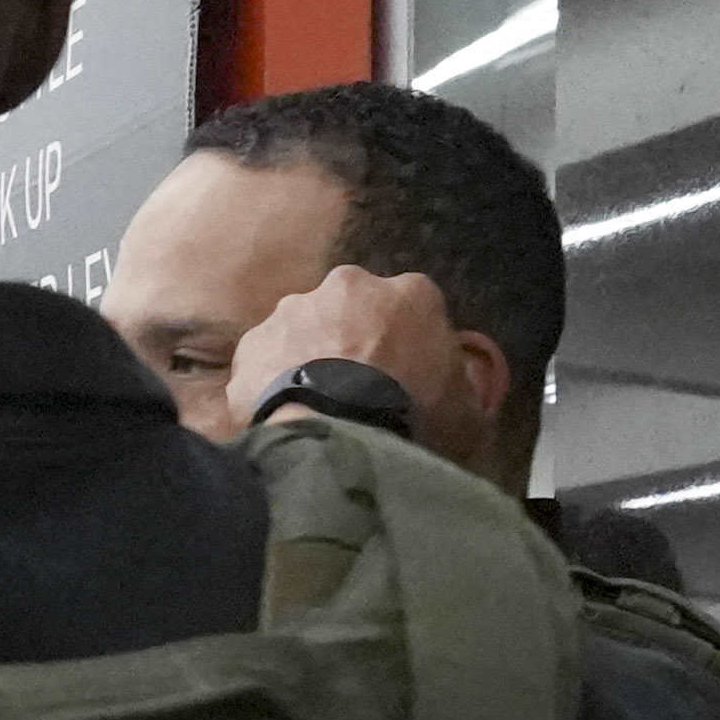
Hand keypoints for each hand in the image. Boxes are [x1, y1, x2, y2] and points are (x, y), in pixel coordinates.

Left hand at [227, 260, 483, 450]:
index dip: (408, 343)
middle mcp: (350, 285)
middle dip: (352, 338)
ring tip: (314, 403)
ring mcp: (295, 309)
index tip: (404, 374)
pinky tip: (283, 413)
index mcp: (411, 293)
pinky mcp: (254, 340)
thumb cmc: (414, 417)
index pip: (413, 308)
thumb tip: (461, 400)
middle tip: (354, 387)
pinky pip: (265, 360)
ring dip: (307, 356)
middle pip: (353, 309)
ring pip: (304, 329)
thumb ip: (462, 394)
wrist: (338, 433)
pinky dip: (270, 381)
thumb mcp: (466, 411)